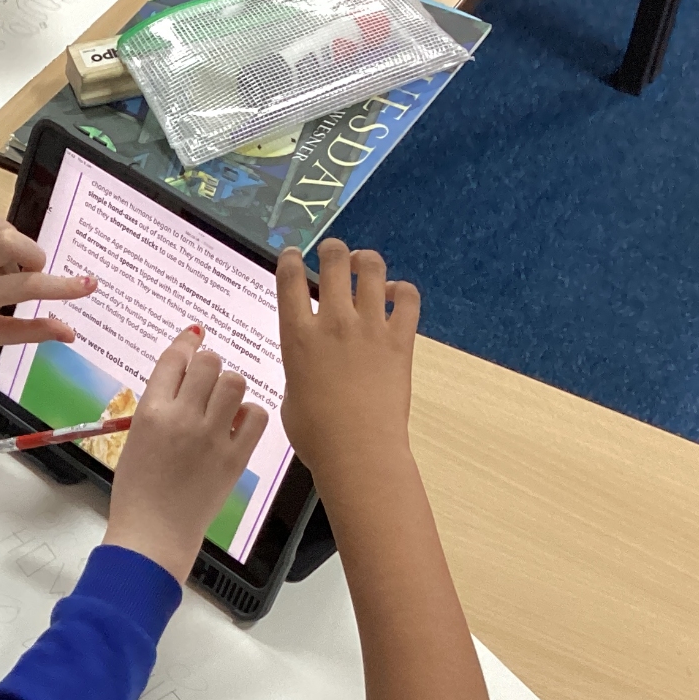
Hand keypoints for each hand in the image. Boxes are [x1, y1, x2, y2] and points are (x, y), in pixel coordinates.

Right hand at [102, 327, 264, 581]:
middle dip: (209, 366)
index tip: (194, 338)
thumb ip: (157, 406)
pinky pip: (256, 416)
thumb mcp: (135, 440)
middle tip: (206, 381)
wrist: (154, 533)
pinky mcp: (235, 457)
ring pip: (235, 383)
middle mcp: (183, 417)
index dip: (186, 343)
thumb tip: (181, 376)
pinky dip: (249, 415)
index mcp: (151, 412)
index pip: (175, 359)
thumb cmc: (136, 491)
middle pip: (209, 364)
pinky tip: (237, 424)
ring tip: (223, 403)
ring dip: (230, 387)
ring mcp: (212, 437)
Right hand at [276, 240, 420, 492]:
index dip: (290, 260)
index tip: (292, 256)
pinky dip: (402, 290)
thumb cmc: (314, 434)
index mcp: (297, 336)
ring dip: (365, 260)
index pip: (290, 279)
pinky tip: (394, 296)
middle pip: (334, 261)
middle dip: (332, 250)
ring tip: (363, 265)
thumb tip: (311, 366)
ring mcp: (369, 327)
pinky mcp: (401, 339)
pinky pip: (408, 298)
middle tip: (332, 254)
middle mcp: (333, 321)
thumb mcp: (290, 396)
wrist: (357, 450)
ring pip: (371, 268)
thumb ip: (298, 369)